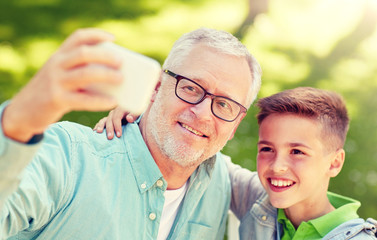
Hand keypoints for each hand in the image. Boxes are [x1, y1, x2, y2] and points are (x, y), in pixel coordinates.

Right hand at [2, 28, 122, 141]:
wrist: (24, 111)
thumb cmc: (52, 91)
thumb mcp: (59, 75)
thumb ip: (79, 71)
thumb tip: (116, 77)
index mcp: (59, 56)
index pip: (78, 37)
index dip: (96, 35)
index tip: (112, 39)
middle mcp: (56, 65)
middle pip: (83, 54)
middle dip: (105, 56)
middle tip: (121, 62)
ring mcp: (56, 82)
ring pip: (85, 74)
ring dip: (106, 75)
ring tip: (121, 79)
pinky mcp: (57, 100)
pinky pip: (83, 99)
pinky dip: (100, 100)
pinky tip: (113, 102)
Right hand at [93, 107, 138, 139]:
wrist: (133, 114)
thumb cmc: (136, 115)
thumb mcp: (137, 113)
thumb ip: (134, 115)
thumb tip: (129, 119)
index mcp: (121, 109)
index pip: (117, 118)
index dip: (117, 126)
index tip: (119, 135)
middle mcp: (114, 112)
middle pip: (110, 120)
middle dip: (109, 129)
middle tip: (110, 138)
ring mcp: (109, 117)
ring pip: (103, 121)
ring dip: (101, 126)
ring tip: (98, 132)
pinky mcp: (107, 120)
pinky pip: (101, 123)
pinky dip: (97, 127)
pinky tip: (94, 132)